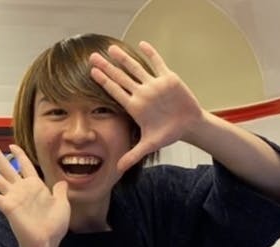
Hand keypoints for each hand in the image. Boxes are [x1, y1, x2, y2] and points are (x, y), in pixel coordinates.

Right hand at [0, 141, 69, 246]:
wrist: (46, 242)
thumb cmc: (55, 226)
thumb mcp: (62, 205)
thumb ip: (60, 192)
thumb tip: (62, 182)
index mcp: (36, 186)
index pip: (26, 165)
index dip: (19, 155)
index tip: (12, 145)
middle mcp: (22, 189)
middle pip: (7, 167)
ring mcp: (13, 197)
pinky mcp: (7, 207)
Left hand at [89, 41, 202, 170]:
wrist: (187, 125)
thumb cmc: (167, 133)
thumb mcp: (149, 145)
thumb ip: (133, 155)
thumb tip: (118, 169)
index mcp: (135, 106)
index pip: (116, 92)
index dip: (104, 82)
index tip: (92, 73)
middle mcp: (142, 93)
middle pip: (121, 77)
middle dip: (107, 67)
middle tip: (92, 57)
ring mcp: (154, 85)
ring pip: (136, 68)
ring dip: (124, 58)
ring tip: (111, 48)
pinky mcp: (168, 79)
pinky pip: (157, 64)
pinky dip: (151, 54)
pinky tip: (141, 44)